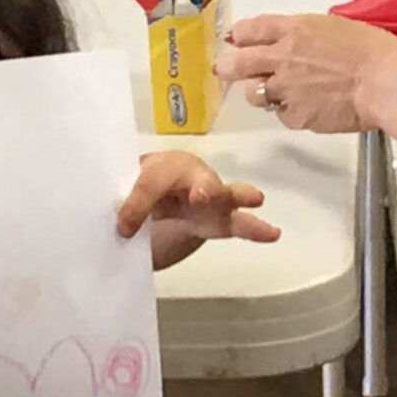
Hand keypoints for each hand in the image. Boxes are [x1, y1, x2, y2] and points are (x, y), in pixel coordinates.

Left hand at [116, 151, 279, 245]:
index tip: (122, 228)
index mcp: (164, 164)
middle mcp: (193, 176)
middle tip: (200, 197)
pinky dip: (256, 228)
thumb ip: (127, 206)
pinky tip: (273, 233)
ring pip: (227, 195)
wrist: (164, 191)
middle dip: (201, 187)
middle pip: (199, 179)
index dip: (137, 205)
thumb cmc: (146, 186)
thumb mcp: (129, 192)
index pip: (151, 182)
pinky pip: (242, 223)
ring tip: (255, 198)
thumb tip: (124, 228)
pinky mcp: (223, 219)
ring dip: (237, 196)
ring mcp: (213, 197)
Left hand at [215, 13, 396, 134]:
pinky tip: (307, 108)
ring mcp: (285, 89)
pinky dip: (290, 112)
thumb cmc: (374, 50)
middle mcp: (282, 58)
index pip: (252, 28)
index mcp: (295, 30)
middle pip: (238, 62)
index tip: (234, 38)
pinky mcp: (294, 116)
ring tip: (272, 93)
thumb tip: (301, 42)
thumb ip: (310, 34)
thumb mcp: (339, 26)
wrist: (385, 83)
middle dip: (227, 66)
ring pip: (254, 93)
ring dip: (259, 92)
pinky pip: (282, 115)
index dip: (239, 34)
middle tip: (223, 69)